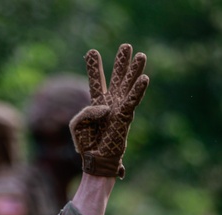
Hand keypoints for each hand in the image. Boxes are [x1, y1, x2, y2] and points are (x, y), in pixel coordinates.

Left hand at [69, 44, 148, 178]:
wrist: (95, 160)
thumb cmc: (87, 144)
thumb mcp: (77, 124)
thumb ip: (86, 111)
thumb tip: (105, 106)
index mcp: (97, 104)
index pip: (96, 81)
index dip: (94, 67)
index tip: (91, 52)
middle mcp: (110, 103)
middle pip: (117, 78)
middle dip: (121, 63)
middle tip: (126, 46)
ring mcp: (119, 109)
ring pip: (128, 86)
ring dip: (134, 71)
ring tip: (141, 55)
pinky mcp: (125, 118)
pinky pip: (132, 101)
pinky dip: (138, 90)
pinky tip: (144, 78)